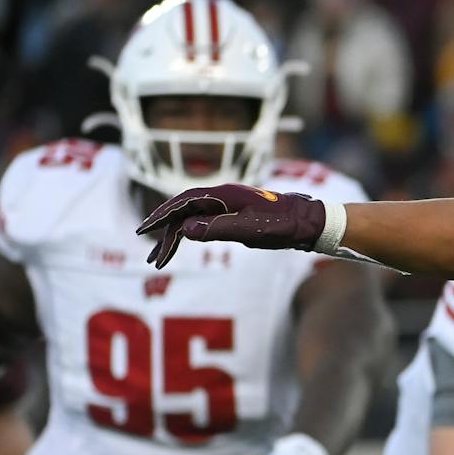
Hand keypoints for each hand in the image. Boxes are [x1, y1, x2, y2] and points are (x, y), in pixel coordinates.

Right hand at [137, 184, 326, 268]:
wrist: (310, 222)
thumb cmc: (283, 224)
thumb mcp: (250, 230)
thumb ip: (217, 229)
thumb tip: (185, 230)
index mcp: (221, 195)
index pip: (181, 204)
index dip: (160, 217)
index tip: (143, 231)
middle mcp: (221, 197)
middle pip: (183, 213)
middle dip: (165, 235)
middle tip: (152, 258)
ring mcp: (227, 206)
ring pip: (193, 220)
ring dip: (176, 238)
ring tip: (161, 259)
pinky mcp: (234, 215)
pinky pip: (205, 223)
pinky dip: (192, 235)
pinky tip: (183, 244)